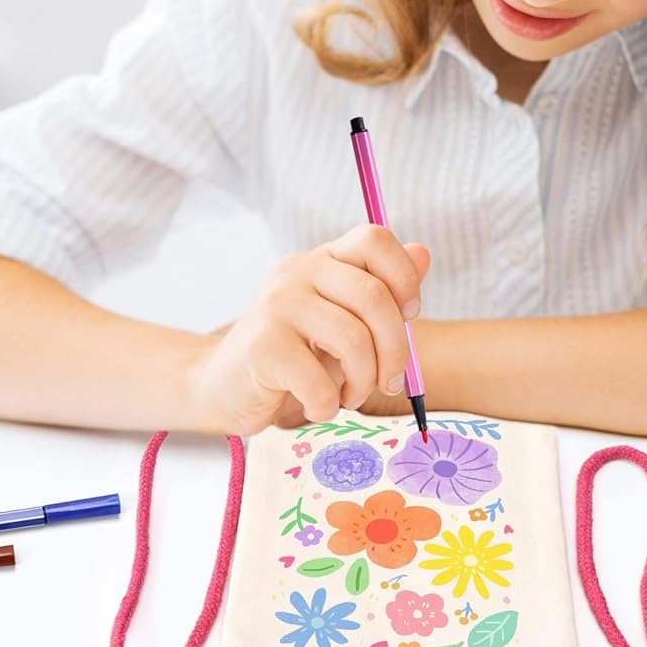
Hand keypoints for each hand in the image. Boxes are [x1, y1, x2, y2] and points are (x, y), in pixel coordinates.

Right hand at [183, 225, 429, 434]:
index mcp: (323, 260)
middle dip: (395, 351)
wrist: (223, 387)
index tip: (409, 315)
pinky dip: (328, 406)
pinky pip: (320, 381)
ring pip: (354, 341)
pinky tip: (316, 407)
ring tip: (349, 397)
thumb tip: (423, 253)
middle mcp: (298, 271)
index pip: (374, 239)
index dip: (403, 277)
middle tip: (388, 382)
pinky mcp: (264, 345)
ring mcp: (277, 304)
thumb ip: (382, 292)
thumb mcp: (342, 321)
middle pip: (374, 297)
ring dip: (363, 383)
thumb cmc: (293, 356)